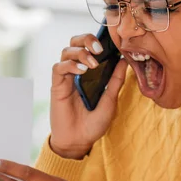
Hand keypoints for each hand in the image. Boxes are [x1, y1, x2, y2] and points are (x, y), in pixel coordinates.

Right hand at [51, 34, 127, 158]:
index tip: (111, 41)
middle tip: (99, 48)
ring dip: (80, 52)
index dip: (97, 39)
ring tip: (92, 64)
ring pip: (66, 51)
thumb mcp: (110, 100)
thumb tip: (124, 60)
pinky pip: (58, 67)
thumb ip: (115, 80)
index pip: (90, 46)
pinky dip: (70, 65)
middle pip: (75, 42)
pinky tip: (82, 71)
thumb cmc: (93, 124)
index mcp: (90, 72)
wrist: (79, 142)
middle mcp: (77, 70)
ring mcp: (66, 77)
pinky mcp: (57, 86)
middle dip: (86, 39)